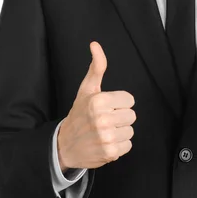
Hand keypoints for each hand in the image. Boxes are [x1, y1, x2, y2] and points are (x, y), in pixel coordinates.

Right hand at [57, 41, 136, 170]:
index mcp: (99, 100)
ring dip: (120, 132)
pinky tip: (106, 142)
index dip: (119, 103)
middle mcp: (102, 119)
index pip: (130, 100)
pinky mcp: (110, 152)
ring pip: (130, 130)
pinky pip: (128, 145)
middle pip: (132, 115)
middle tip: (105, 120)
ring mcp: (106, 137)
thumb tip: (95, 44)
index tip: (106, 107)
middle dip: (120, 117)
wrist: (64, 145)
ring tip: (105, 131)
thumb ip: (96, 67)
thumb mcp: (86, 89)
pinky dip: (119, 145)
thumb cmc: (79, 114)